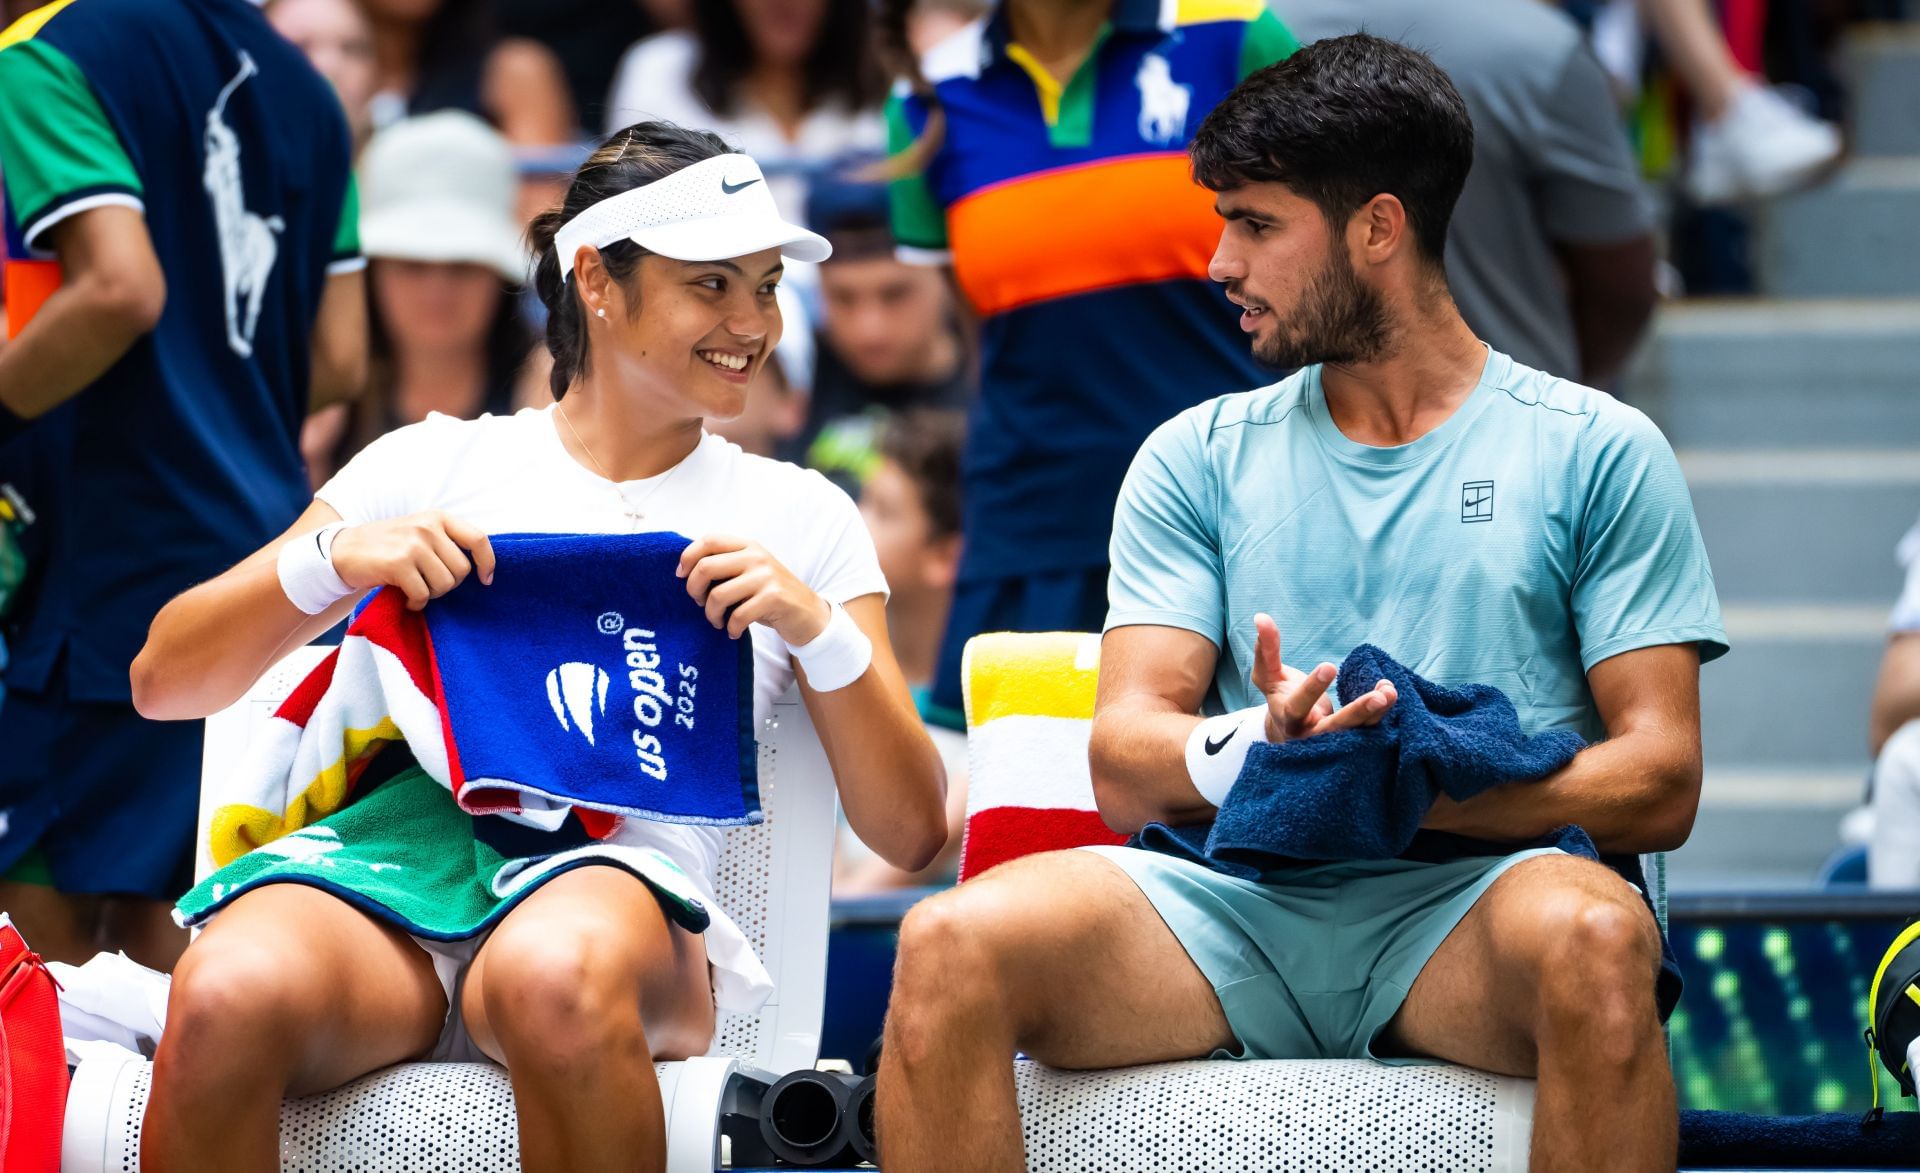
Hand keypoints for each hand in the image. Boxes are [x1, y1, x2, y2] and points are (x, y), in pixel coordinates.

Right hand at [329, 511, 494, 611]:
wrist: (341, 550)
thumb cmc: (387, 546)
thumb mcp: (419, 531)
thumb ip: (446, 541)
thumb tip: (481, 567)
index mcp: (438, 517)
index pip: (478, 539)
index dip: (487, 563)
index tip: (485, 580)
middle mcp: (428, 527)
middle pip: (462, 570)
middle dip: (449, 585)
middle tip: (429, 585)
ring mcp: (413, 544)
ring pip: (445, 585)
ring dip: (432, 595)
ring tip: (416, 589)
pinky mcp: (398, 564)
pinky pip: (423, 595)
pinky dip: (416, 603)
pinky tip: (406, 599)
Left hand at [678, 534, 828, 643]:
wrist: (808, 614)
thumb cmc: (771, 596)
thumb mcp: (750, 572)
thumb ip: (725, 566)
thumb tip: (686, 571)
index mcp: (748, 546)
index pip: (709, 540)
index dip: (688, 557)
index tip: (681, 577)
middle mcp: (757, 556)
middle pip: (706, 567)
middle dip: (694, 590)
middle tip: (700, 604)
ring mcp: (766, 576)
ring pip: (718, 595)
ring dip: (711, 615)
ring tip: (717, 622)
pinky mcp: (773, 598)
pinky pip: (737, 616)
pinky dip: (731, 628)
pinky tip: (734, 632)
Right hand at [1249, 612, 1396, 741]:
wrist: (1291, 733)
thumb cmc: (1280, 698)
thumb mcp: (1268, 676)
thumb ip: (1265, 650)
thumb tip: (1261, 617)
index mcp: (1288, 719)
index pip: (1298, 706)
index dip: (1312, 688)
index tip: (1330, 665)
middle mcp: (1311, 736)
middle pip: (1335, 728)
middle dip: (1358, 712)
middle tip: (1379, 696)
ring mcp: (1332, 743)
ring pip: (1358, 732)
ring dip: (1377, 712)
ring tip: (1390, 691)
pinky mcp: (1350, 744)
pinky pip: (1368, 730)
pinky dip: (1381, 714)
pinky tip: (1390, 693)